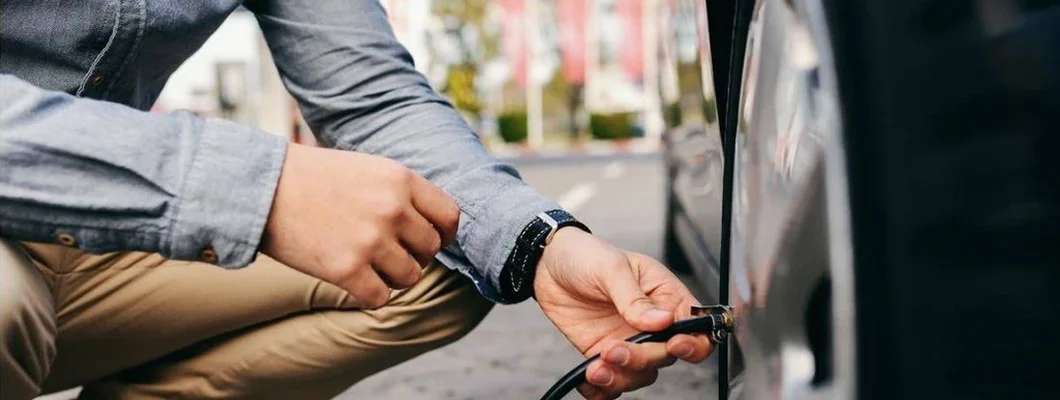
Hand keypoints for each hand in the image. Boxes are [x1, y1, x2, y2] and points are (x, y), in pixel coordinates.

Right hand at [261, 143, 458, 307]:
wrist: (261, 188)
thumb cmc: (313, 177)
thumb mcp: (367, 168)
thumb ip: (401, 192)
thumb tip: (433, 225)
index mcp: (401, 179)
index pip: (450, 217)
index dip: (444, 233)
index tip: (429, 239)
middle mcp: (393, 209)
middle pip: (430, 249)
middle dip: (413, 255)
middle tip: (388, 252)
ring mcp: (371, 241)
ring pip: (410, 277)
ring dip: (393, 276)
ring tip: (370, 265)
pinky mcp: (347, 270)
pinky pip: (381, 297)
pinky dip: (370, 294)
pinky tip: (354, 280)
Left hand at [534, 228, 712, 398]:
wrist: (548, 264)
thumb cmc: (587, 255)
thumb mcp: (612, 267)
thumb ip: (635, 298)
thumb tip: (661, 321)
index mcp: (665, 296)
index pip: (695, 327)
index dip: (692, 343)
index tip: (674, 345)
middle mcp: (651, 324)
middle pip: (665, 356)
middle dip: (642, 359)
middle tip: (613, 348)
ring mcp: (629, 341)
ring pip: (641, 375)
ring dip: (621, 377)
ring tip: (596, 366)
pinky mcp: (604, 354)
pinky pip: (612, 381)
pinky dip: (602, 389)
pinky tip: (588, 380)